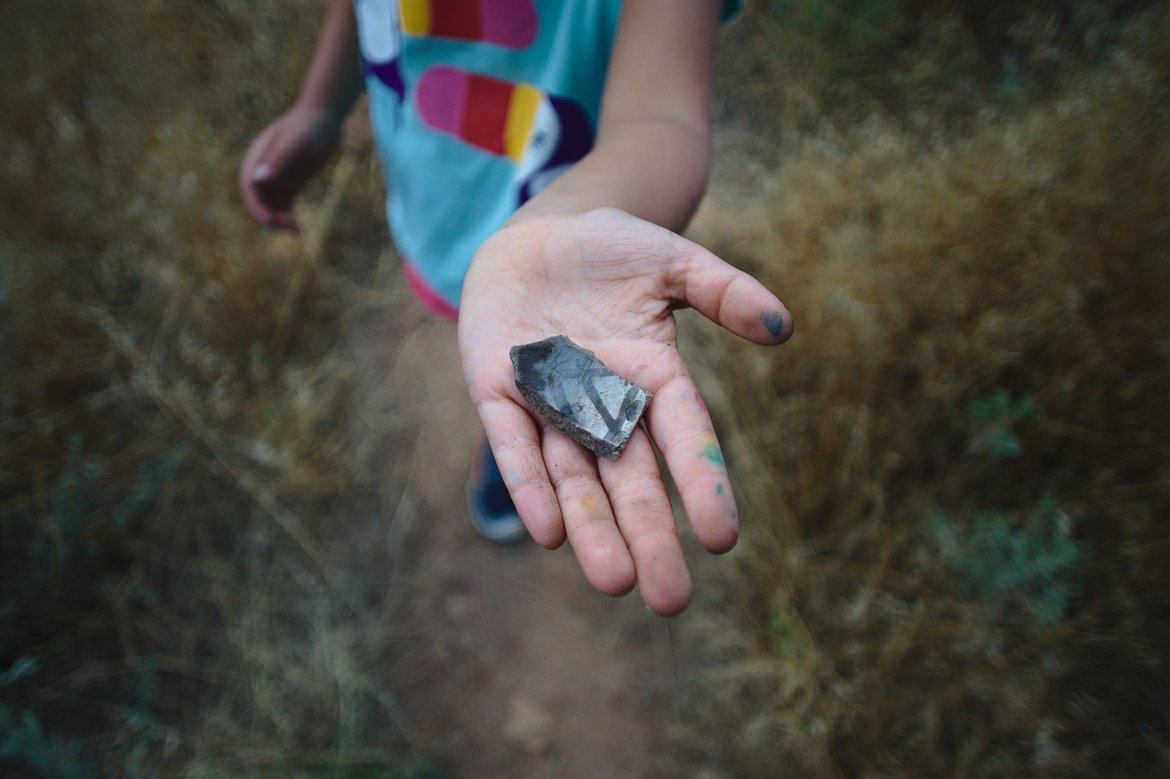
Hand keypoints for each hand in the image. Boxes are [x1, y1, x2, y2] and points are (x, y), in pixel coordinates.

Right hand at [239, 103, 342, 229]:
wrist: (326, 117)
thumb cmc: (310, 126)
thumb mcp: (296, 142)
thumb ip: (278, 159)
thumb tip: (258, 179)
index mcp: (257, 158)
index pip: (250, 187)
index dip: (257, 206)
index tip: (271, 221)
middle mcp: (264, 168)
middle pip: (259, 199)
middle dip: (269, 216)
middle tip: (288, 228)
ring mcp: (278, 175)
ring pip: (271, 203)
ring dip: (279, 219)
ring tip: (295, 231)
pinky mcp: (292, 181)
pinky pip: (285, 203)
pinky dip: (288, 216)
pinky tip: (298, 227)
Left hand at [458, 207, 792, 614]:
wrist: (535, 239)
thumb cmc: (610, 250)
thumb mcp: (671, 260)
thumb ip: (722, 290)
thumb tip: (783, 326)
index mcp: (653, 378)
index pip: (685, 438)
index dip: (703, 483)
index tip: (724, 538)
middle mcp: (605, 404)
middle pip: (630, 480)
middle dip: (648, 536)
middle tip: (669, 599)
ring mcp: (550, 403)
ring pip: (574, 476)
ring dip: (591, 528)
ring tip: (614, 581)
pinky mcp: (499, 391)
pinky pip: (515, 445)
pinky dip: (529, 484)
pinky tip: (547, 530)